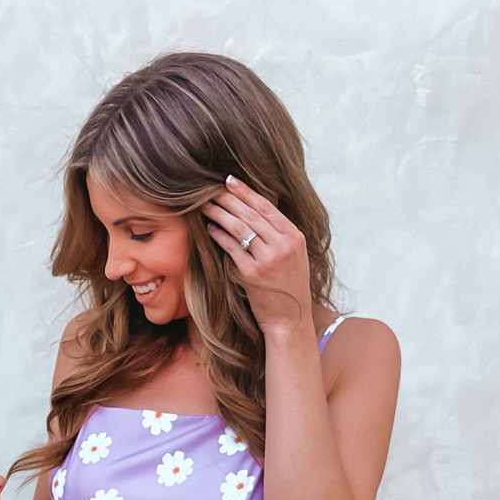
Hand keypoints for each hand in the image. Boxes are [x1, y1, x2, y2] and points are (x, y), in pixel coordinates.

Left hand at [202, 176, 312, 339]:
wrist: (289, 320)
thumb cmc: (288, 288)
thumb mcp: (293, 256)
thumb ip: (279, 235)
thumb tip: (254, 212)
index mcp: (294, 237)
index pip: (266, 207)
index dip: (246, 192)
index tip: (230, 180)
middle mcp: (283, 245)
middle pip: (251, 214)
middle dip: (228, 199)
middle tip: (210, 189)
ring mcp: (268, 259)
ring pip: (240, 228)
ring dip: (220, 213)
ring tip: (205, 205)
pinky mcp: (252, 274)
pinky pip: (232, 248)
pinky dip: (219, 236)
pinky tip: (209, 229)